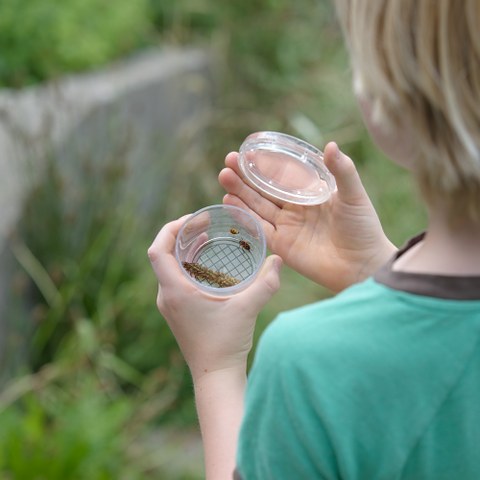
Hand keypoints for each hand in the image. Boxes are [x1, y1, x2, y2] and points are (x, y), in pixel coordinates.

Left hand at [147, 216, 281, 380]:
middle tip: (203, 223)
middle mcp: (167, 296)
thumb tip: (278, 259)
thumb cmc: (226, 343)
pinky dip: (189, 265)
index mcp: (175, 291)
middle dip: (181, 234)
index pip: (158, 250)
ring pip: (170, 267)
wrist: (215, 376)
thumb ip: (266, 283)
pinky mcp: (178, 311)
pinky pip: (176, 279)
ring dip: (184, 249)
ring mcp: (170, 305)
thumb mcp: (247, 308)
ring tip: (205, 235)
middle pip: (163, 255)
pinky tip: (208, 263)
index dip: (170, 229)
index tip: (192, 219)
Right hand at [218, 142, 395, 291]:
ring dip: (240, 192)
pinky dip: (243, 216)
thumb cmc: (363, 229)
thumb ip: (343, 171)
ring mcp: (286, 226)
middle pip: (265, 189)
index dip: (265, 164)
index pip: (282, 174)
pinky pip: (258, 228)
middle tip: (228, 161)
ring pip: (258, 206)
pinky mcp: (281, 245)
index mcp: (310, 192)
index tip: (247, 152)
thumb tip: (331, 144)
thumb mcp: (354, 196)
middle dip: (246, 176)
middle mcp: (295, 208)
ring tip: (224, 177)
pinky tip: (229, 202)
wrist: (362, 266)